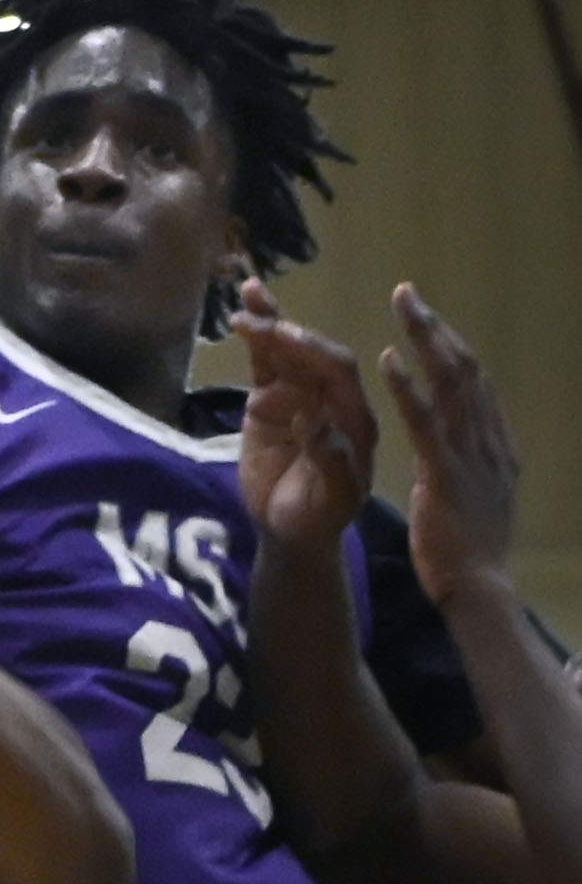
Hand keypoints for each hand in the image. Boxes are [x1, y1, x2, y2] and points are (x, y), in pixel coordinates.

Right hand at [233, 279, 376, 548]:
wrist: (292, 533)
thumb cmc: (319, 519)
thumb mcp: (333, 500)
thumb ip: (331, 462)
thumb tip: (314, 421)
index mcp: (357, 418)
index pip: (341, 376)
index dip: (317, 355)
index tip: (289, 340)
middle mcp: (332, 399)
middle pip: (313, 356)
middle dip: (289, 335)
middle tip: (259, 321)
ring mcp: (300, 396)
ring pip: (288, 353)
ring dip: (271, 323)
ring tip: (248, 293)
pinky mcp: (272, 401)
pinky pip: (265, 365)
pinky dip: (255, 340)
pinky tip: (241, 313)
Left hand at [380, 283, 518, 610]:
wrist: (479, 590)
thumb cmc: (472, 553)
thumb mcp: (478, 498)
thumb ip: (473, 468)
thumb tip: (471, 449)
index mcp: (495, 446)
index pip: (474, 384)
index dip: (452, 348)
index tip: (429, 321)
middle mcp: (488, 440)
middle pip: (466, 369)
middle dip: (437, 328)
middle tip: (408, 293)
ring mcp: (471, 453)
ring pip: (452, 382)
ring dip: (427, 339)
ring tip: (403, 305)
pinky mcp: (447, 473)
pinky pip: (427, 422)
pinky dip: (410, 387)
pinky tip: (388, 360)